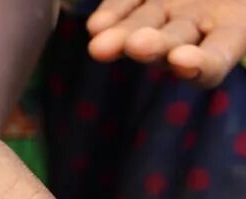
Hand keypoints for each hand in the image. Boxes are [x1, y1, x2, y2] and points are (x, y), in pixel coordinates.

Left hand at [86, 0, 245, 86]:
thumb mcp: (243, 8)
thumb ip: (236, 20)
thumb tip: (218, 32)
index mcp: (235, 28)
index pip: (218, 57)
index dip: (202, 64)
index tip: (184, 61)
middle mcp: (199, 25)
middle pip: (174, 44)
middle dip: (156, 47)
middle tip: (137, 47)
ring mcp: (169, 10)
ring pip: (145, 28)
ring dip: (123, 36)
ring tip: (100, 42)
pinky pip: (125, 5)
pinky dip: (112, 14)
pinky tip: (97, 26)